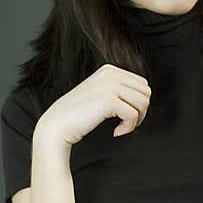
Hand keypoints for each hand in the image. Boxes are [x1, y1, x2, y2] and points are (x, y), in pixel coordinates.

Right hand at [34, 63, 151, 146]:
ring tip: (121, 127)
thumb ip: (118, 89)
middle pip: (146, 92)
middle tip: (126, 123)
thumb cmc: (78, 115)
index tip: (126, 115)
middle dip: (140, 111)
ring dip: (136, 120)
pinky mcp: (108, 100)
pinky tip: (116, 132)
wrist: (57, 125)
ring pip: (143, 103)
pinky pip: (133, 115)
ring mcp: (109, 85)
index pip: (142, 84)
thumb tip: (145, 95)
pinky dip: (128, 128)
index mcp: (109, 70)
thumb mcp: (100, 93)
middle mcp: (110, 74)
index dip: (139, 103)